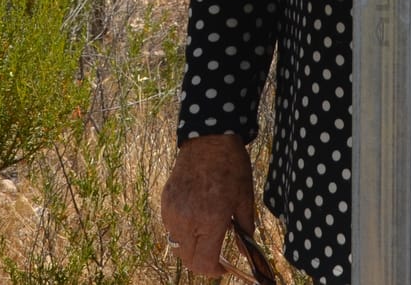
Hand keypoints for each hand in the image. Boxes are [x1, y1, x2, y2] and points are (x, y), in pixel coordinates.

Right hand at [160, 134, 255, 276]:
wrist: (208, 139)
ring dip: (190, 248)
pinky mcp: (165, 202)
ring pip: (176, 245)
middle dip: (202, 262)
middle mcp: (187, 220)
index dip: (215, 271)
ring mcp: (173, 211)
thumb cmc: (231, 167)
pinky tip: (194, 219)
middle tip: (215, 255)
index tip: (224, 267)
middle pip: (187, 260)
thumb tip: (244, 252)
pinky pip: (170, 228)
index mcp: (210, 221)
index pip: (204, 262)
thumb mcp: (245, 200)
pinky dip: (181, 231)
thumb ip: (245, 230)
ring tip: (205, 235)